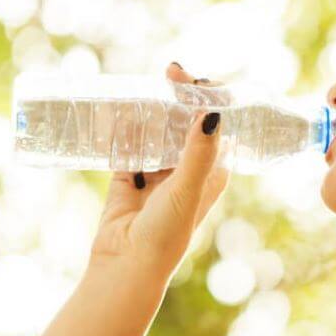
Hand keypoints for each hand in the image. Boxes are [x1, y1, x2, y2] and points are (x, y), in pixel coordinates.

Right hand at [87, 62, 231, 278]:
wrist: (126, 264)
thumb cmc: (166, 232)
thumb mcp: (187, 188)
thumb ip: (198, 151)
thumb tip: (213, 111)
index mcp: (212, 171)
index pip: (218, 125)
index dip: (211, 97)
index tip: (196, 77)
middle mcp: (188, 169)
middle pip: (186, 121)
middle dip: (180, 94)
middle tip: (168, 70)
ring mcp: (158, 172)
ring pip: (157, 129)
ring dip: (152, 107)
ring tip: (144, 84)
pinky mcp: (128, 177)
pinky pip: (128, 144)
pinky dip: (124, 127)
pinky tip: (118, 107)